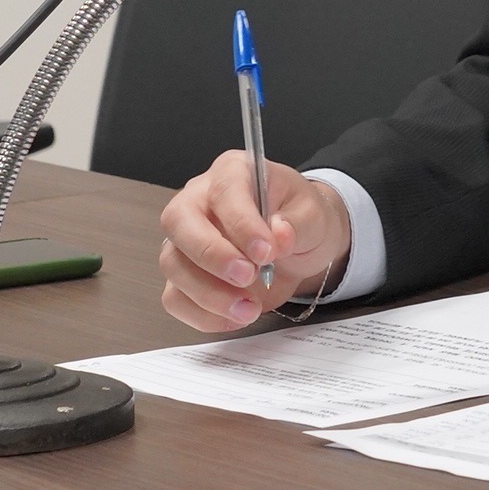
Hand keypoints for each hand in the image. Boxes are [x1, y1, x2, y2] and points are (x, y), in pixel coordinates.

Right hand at [158, 155, 350, 331]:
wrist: (299, 246)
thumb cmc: (301, 219)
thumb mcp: (315, 214)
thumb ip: (299, 223)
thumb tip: (279, 235)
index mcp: (233, 172)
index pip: (225, 192)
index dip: (242, 224)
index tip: (267, 253)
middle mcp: (198, 200)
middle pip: (179, 222)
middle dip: (212, 255)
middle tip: (248, 277)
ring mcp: (184, 239)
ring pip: (174, 264)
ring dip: (209, 294)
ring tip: (250, 308)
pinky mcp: (183, 275)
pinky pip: (176, 298)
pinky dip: (203, 314)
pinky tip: (235, 317)